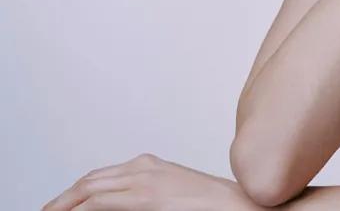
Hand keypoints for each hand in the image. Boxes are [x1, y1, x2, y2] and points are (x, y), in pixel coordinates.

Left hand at [41, 152, 261, 210]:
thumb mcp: (174, 195)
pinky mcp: (149, 197)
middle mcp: (145, 167)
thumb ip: (146, 197)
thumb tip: (123, 206)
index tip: (62, 207)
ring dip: (65, 204)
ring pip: (90, 189)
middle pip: (89, 181)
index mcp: (150, 165)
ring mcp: (146, 180)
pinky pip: (101, 202)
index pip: (100, 177)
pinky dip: (80, 210)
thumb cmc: (214, 206)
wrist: (245, 205)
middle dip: (62, 199)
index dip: (75, 193)